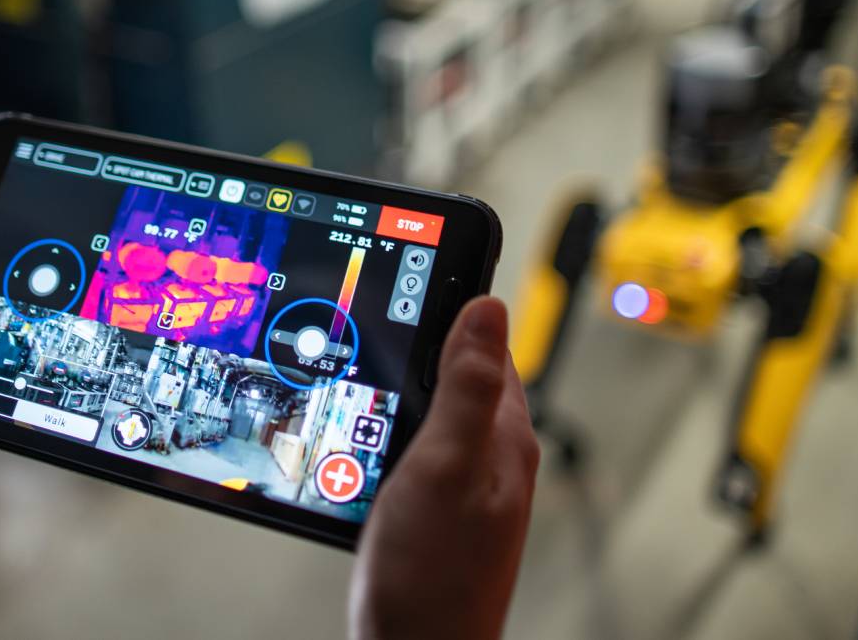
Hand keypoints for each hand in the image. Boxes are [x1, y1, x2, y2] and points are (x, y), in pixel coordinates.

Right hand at [349, 296, 540, 639]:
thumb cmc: (434, 581)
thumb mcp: (445, 468)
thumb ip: (467, 389)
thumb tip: (488, 307)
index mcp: (505, 439)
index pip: (489, 347)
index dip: (451, 307)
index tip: (411, 276)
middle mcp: (493, 461)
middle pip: (457, 378)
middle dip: (417, 346)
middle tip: (367, 320)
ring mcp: (466, 491)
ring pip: (431, 416)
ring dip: (396, 392)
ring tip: (353, 371)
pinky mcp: (437, 516)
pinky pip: (413, 455)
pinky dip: (383, 436)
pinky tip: (354, 440)